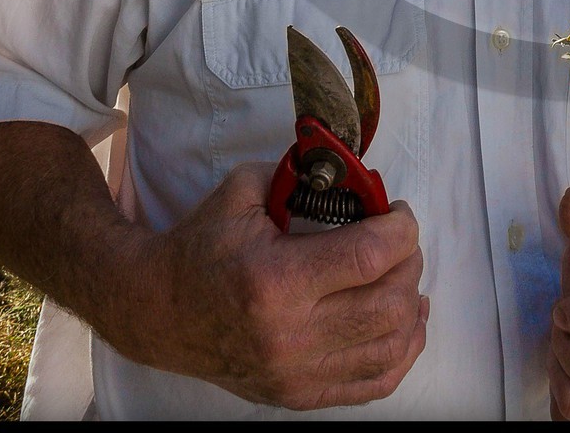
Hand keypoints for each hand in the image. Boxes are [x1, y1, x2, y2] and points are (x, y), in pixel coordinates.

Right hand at [128, 160, 428, 410]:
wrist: (159, 310)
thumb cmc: (202, 246)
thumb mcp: (243, 190)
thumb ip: (302, 174)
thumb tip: (354, 173)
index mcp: (276, 280)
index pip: (369, 257)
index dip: (400, 230)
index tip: (398, 213)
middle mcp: (290, 336)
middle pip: (389, 304)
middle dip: (409, 262)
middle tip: (400, 240)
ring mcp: (296, 374)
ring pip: (389, 346)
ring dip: (411, 304)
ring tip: (404, 275)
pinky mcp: (298, 396)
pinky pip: (373, 384)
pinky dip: (402, 351)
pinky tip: (405, 321)